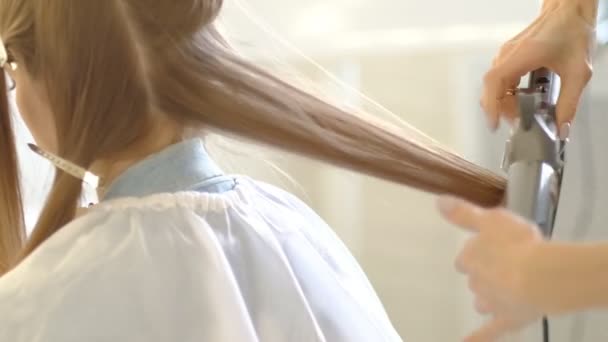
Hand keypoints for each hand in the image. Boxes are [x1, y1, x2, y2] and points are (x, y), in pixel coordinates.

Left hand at [437, 196, 547, 341]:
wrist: (541, 277)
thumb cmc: (518, 244)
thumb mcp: (490, 218)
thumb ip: (463, 213)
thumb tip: (438, 202)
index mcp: (471, 257)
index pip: (467, 256)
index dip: (479, 252)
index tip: (492, 248)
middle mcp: (475, 280)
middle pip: (476, 277)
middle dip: (488, 272)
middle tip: (508, 265)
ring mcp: (490, 302)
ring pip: (482, 300)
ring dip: (489, 296)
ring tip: (504, 290)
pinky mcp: (505, 320)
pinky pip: (487, 332)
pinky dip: (476, 339)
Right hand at [482, 0, 595, 134]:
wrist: (570, 10)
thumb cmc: (573, 32)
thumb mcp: (578, 72)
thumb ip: (569, 103)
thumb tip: (561, 127)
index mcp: (522, 56)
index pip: (494, 83)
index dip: (490, 105)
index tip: (493, 123)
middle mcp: (508, 54)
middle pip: (491, 88)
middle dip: (501, 108)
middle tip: (518, 120)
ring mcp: (507, 54)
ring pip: (495, 85)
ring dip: (505, 101)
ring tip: (523, 110)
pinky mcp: (510, 55)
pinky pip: (501, 78)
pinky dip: (508, 92)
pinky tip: (523, 97)